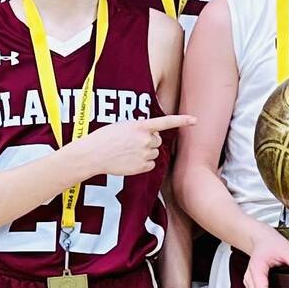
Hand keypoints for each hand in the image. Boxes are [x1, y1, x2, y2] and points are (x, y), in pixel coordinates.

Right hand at [77, 114, 194, 176]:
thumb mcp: (122, 126)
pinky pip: (151, 165)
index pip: (165, 122)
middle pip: (158, 141)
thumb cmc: (104, 138)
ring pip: (155, 153)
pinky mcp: (142, 167)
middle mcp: (146, 140)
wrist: (93, 154)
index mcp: (140, 126)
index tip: (195, 120)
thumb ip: (139, 128)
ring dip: (146, 153)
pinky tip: (129, 161)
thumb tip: (151, 136)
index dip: (182, 120)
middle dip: (149, 141)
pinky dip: (143, 164)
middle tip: (132, 143)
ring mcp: (145, 154)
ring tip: (128, 152)